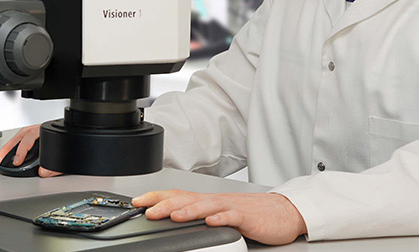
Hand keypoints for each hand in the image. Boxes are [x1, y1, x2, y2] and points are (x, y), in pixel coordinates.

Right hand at [0, 125, 60, 177]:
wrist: (71, 134)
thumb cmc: (66, 141)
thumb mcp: (63, 152)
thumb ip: (55, 165)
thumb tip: (43, 172)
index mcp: (42, 130)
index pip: (28, 139)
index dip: (21, 151)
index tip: (16, 162)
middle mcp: (36, 130)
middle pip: (17, 139)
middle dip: (6, 152)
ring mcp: (32, 131)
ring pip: (16, 140)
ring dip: (7, 151)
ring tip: (0, 162)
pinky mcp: (31, 136)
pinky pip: (18, 142)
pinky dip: (11, 150)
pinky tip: (8, 157)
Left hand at [132, 190, 306, 245]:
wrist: (281, 212)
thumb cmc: (249, 214)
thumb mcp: (219, 214)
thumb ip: (199, 216)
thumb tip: (173, 220)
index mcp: (206, 201)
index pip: (176, 195)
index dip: (156, 197)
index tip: (137, 202)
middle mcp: (215, 201)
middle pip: (187, 199)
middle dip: (164, 204)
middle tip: (147, 210)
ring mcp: (230, 207)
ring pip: (206, 206)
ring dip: (189, 210)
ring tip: (173, 215)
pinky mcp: (246, 217)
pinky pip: (232, 217)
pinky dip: (221, 219)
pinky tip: (211, 222)